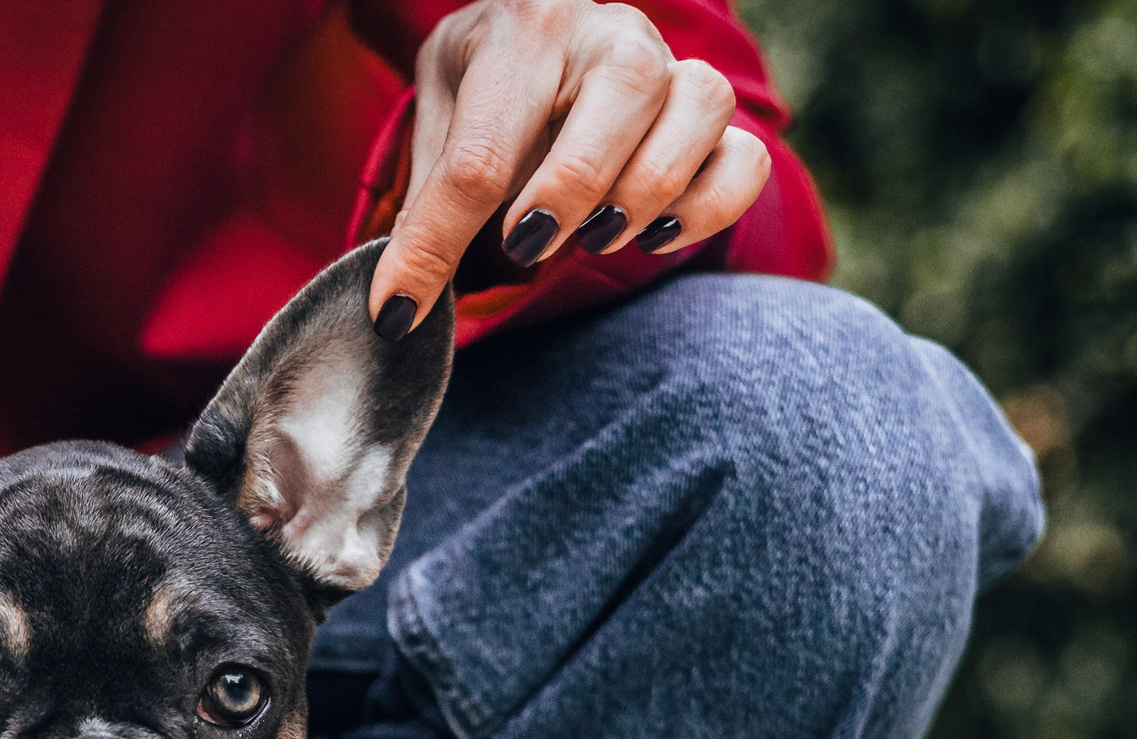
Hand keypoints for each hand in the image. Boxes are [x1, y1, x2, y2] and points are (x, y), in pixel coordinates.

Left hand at [368, 0, 771, 334]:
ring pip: (699, 106)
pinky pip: (744, 156)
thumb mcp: (438, 126)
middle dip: (571, 188)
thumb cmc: (484, 94)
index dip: (434, 245)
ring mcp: (670, 65)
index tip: (396, 311)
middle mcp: (606, 31)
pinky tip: (655, 237)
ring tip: (595, 237)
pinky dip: (709, 206)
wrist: (539, 48)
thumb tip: (392, 307)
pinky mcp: (709, 114)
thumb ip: (424, 207)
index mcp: (520, 29)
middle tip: (525, 244)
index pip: (480, 148)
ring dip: (648, 189)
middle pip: (624, 91)